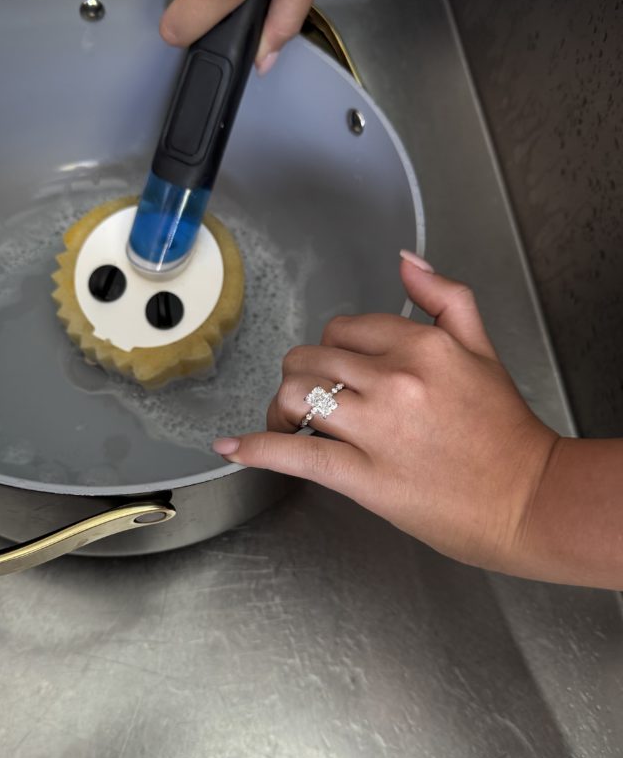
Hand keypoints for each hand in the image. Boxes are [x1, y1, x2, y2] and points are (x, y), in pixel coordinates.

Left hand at [213, 251, 560, 575]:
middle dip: (301, 379)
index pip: (342, 330)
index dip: (331, 352)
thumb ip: (445, 298)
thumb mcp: (482, 349)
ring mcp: (375, 428)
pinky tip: (232, 448)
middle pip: (308, 361)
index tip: (334, 373)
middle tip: (308, 402)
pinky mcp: (362, 476)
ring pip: (293, 396)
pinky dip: (256, 448)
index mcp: (420, 345)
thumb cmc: (504, 431)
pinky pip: (294, 454)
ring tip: (286, 425)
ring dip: (279, 410)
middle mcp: (394, 379)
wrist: (527, 498)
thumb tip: (406, 259)